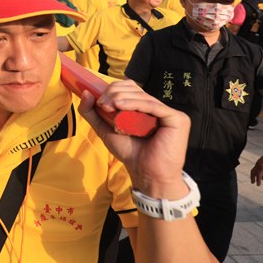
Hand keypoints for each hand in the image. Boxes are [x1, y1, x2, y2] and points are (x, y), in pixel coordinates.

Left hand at [79, 80, 189, 197]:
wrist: (146, 174)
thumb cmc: (130, 152)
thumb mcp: (105, 130)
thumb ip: (93, 113)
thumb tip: (85, 92)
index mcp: (144, 107)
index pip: (129, 88)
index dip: (113, 89)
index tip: (99, 101)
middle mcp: (157, 107)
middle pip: (134, 89)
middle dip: (114, 93)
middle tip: (102, 104)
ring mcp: (168, 112)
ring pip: (142, 96)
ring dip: (121, 98)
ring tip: (107, 105)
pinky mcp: (177, 119)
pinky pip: (154, 106)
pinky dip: (135, 104)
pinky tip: (120, 105)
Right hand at [250, 147, 262, 185]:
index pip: (258, 175)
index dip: (258, 180)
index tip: (258, 185)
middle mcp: (259, 164)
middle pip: (253, 172)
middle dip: (253, 178)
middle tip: (253, 183)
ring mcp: (259, 162)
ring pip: (255, 170)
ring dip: (257, 175)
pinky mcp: (260, 161)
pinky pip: (257, 167)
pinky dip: (258, 172)